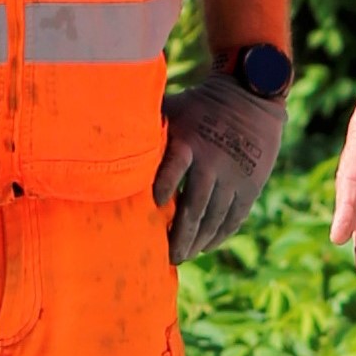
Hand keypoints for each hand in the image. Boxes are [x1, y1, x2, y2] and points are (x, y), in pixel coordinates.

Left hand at [154, 64, 287, 263]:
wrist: (250, 97)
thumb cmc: (200, 105)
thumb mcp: (173, 108)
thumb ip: (147, 124)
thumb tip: (105, 134)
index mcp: (188, 142)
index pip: (173, 169)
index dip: (163, 188)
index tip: (154, 206)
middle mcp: (212, 162)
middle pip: (194, 207)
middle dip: (180, 236)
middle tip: (167, 258)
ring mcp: (233, 176)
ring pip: (214, 218)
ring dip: (198, 241)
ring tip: (184, 256)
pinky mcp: (250, 185)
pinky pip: (234, 217)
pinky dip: (220, 235)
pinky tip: (206, 247)